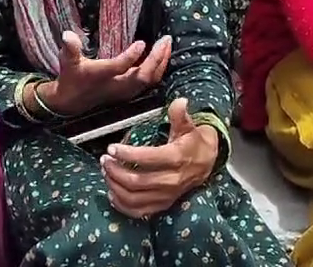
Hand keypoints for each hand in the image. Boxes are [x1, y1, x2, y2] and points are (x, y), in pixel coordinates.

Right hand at [41, 32, 170, 114]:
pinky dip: (158, 68)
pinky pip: (149, 81)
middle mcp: (118, 85)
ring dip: (161, 62)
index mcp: (103, 76)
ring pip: (149, 79)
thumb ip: (70, 49)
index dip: (131, 56)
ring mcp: (126, 90)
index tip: (141, 42)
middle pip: (143, 76)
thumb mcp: (67, 61)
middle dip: (156, 58)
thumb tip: (67, 35)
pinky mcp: (130, 90)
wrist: (71, 101)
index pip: (120, 67)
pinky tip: (161, 56)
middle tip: (165, 40)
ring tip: (167, 44)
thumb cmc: (71, 77)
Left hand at [100, 98, 218, 218]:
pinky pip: (139, 211)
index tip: (112, 147)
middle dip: (115, 170)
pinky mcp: (163, 205)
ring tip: (106, 172)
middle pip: (136, 181)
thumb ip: (180, 115)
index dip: (127, 154)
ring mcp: (167, 195)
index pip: (148, 159)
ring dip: (115, 186)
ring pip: (134, 198)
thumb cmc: (194, 142)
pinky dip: (122, 205)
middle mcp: (171, 181)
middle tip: (104, 159)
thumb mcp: (189, 126)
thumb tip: (180, 101)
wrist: (208, 162)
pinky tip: (112, 193)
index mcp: (176, 159)